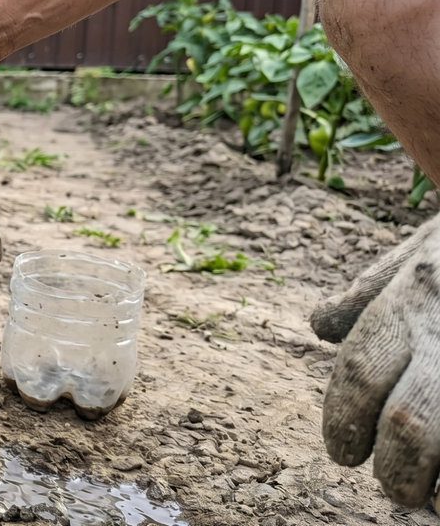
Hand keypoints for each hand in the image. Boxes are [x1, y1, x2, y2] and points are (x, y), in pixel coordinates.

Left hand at [318, 215, 439, 507]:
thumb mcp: (421, 253)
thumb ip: (369, 292)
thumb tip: (319, 325)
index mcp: (412, 301)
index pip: (358, 373)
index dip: (342, 422)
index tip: (343, 451)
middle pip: (409, 424)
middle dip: (395, 468)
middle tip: (391, 485)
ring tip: (434, 495)